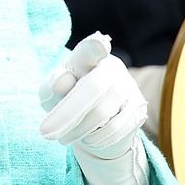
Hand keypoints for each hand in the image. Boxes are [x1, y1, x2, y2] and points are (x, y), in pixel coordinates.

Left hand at [39, 32, 149, 184]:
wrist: (91, 122)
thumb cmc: (65, 98)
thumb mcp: (51, 92)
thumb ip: (53, 86)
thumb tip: (63, 80)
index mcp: (86, 56)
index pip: (91, 49)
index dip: (95, 46)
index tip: (98, 44)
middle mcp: (112, 67)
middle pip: (92, 88)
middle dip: (67, 114)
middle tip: (45, 133)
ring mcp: (128, 86)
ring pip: (103, 112)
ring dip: (78, 130)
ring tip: (63, 138)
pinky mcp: (139, 107)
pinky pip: (116, 128)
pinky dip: (97, 138)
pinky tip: (86, 139)